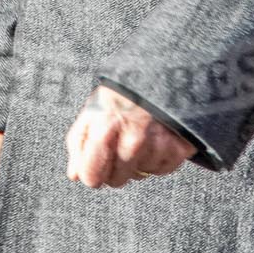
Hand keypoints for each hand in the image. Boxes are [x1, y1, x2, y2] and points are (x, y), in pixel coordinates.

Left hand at [63, 85, 194, 188]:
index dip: (92, 172)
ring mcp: (157, 147)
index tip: (95, 163)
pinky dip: (157, 157)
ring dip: (138, 161)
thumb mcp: (93, 109)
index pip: (92, 178)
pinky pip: (161, 169)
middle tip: (119, 142)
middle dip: (115, 166)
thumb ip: (79, 143)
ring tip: (140, 134)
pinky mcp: (179, 149)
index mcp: (105, 131)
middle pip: (116, 181)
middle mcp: (132, 143)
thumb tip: (74, 174)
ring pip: (140, 175)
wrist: (162, 72)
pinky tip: (155, 137)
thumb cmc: (124, 90)